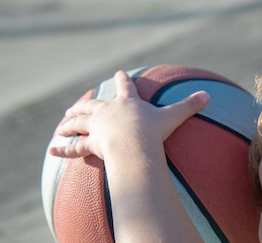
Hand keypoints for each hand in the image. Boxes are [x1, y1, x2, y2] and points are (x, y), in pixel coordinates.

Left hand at [50, 70, 209, 158]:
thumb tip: (208, 96)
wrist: (133, 145)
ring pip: (79, 123)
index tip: (120, 73)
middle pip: (92, 104)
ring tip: (61, 126)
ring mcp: (97, 128)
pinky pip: (75, 148)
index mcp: (127, 103)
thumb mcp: (173, 117)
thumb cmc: (152, 131)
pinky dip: (64, 149)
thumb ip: (189, 107)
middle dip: (84, 104)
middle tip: (76, 106)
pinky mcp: (91, 144)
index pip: (125, 87)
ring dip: (69, 123)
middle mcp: (108, 112)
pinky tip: (53, 150)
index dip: (123, 80)